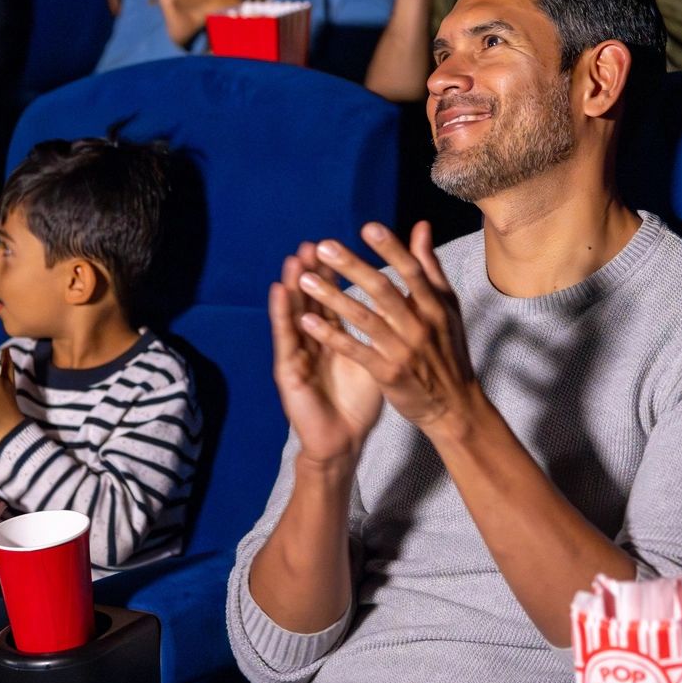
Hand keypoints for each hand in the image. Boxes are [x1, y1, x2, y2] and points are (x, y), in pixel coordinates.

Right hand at [268, 244, 384, 470]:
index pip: (333, 297)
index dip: (335, 272)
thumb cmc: (359, 399)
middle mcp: (313, 339)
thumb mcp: (377, 354)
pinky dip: (281, 312)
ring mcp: (298, 352)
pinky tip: (279, 291)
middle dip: (312, 271)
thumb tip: (402, 298)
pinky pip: (285, 336)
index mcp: (334, 336)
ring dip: (293, 284)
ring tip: (295, 259)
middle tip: (313, 243)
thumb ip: (386, 325)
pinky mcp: (288, 368)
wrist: (343, 439)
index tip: (339, 244)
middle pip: (311, 299)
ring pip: (295, 311)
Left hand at [290, 222, 477, 433]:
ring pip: (365, 320)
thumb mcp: (445, 307)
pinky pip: (356, 351)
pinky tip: (308, 322)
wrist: (455, 406)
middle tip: (324, 247)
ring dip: (333, 298)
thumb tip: (420, 227)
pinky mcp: (389, 374)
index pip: (412, 271)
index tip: (367, 228)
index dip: (391, 249)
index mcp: (436, 306)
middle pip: (383, 291)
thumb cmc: (447, 351)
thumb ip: (429, 267)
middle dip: (352, 267)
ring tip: (305, 281)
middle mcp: (421, 326)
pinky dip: (332, 336)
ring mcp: (404, 351)